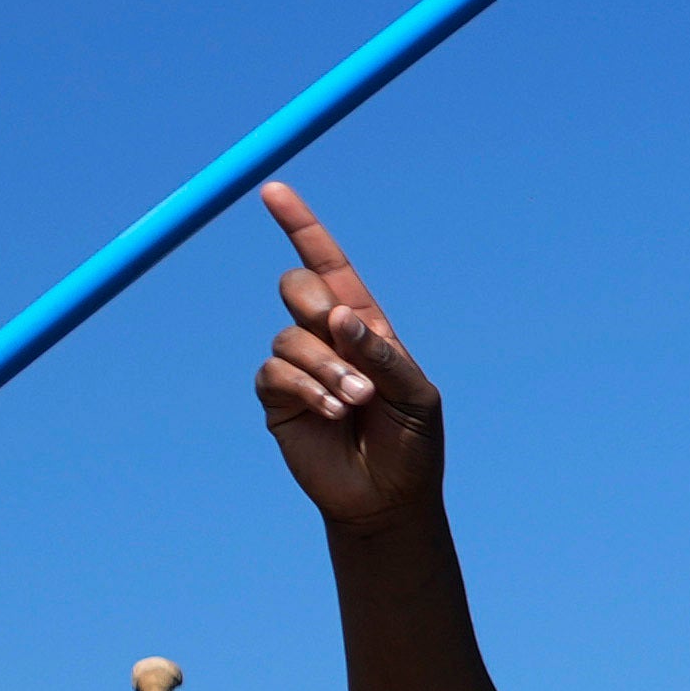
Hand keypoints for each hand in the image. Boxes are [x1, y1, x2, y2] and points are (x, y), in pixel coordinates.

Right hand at [253, 183, 443, 534]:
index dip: (302, 227)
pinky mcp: (278, 397)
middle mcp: (327, 338)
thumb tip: (341, 317)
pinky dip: (306, 387)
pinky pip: (275, 371)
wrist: (390, 499)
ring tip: (355, 403)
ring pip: (290, 336)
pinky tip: (333, 413)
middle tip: (347, 343)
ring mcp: (298, 365)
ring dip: (326, 367)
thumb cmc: (412, 444)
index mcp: (365, 326)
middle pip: (298, 286)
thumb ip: (384, 354)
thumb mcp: (416, 396)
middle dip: (318, 308)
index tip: (273, 191)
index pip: (329, 265)